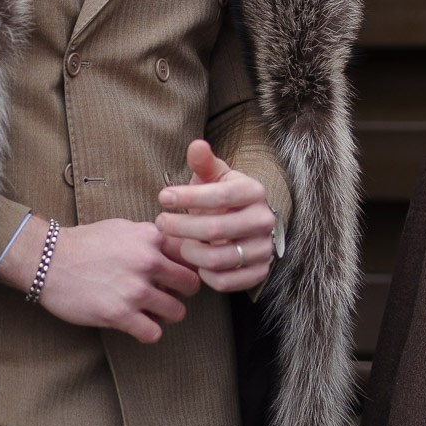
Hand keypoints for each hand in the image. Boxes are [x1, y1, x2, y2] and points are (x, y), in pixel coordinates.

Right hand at [0, 215, 199, 342]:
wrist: (48, 260)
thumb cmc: (85, 244)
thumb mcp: (123, 228)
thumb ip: (151, 238)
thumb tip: (178, 248)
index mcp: (151, 237)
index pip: (192, 254)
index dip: (189, 265)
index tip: (179, 272)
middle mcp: (148, 262)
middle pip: (192, 285)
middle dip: (183, 292)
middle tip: (168, 294)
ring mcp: (134, 290)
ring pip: (177, 312)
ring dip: (167, 314)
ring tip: (152, 311)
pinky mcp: (119, 315)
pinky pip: (154, 333)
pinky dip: (149, 332)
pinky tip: (138, 324)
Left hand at [155, 138, 276, 293]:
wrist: (246, 226)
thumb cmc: (222, 198)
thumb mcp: (214, 177)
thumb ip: (204, 163)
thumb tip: (196, 145)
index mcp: (254, 192)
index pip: (220, 195)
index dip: (188, 197)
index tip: (162, 197)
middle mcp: (264, 220)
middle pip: (215, 229)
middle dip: (180, 227)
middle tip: (160, 223)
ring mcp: (264, 249)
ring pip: (218, 259)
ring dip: (190, 253)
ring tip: (178, 244)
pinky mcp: (260, 273)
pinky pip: (226, 281)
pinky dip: (205, 274)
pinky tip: (196, 262)